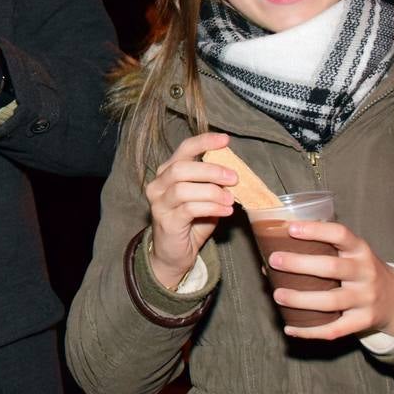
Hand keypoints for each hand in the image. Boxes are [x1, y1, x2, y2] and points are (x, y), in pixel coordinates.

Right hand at [144, 132, 236, 287]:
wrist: (174, 254)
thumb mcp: (205, 198)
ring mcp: (159, 203)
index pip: (183, 149)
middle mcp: (158, 184)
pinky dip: (210, 208)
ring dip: (212, 192)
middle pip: (181, 168)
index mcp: (168, 172)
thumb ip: (214, 184)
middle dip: (211, 170)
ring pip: (183, 188)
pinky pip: (188, 209)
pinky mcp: (166, 221)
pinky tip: (225, 211)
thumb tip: (234, 173)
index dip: (204, 142)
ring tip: (230, 200)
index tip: (225, 140)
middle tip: (234, 178)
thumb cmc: (191, 222)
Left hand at [269, 221, 393, 340]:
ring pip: (331, 300)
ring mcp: (366, 298)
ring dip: (301, 299)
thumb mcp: (349, 254)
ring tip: (277, 295)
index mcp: (360, 250)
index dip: (315, 230)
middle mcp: (365, 272)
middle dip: (300, 264)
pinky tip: (290, 328)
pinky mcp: (364, 321)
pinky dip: (310, 331)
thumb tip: (269, 262)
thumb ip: (318, 252)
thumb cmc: (358, 270)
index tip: (290, 228)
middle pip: (332, 267)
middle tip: (274, 260)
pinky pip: (335, 330)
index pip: (340, 234)